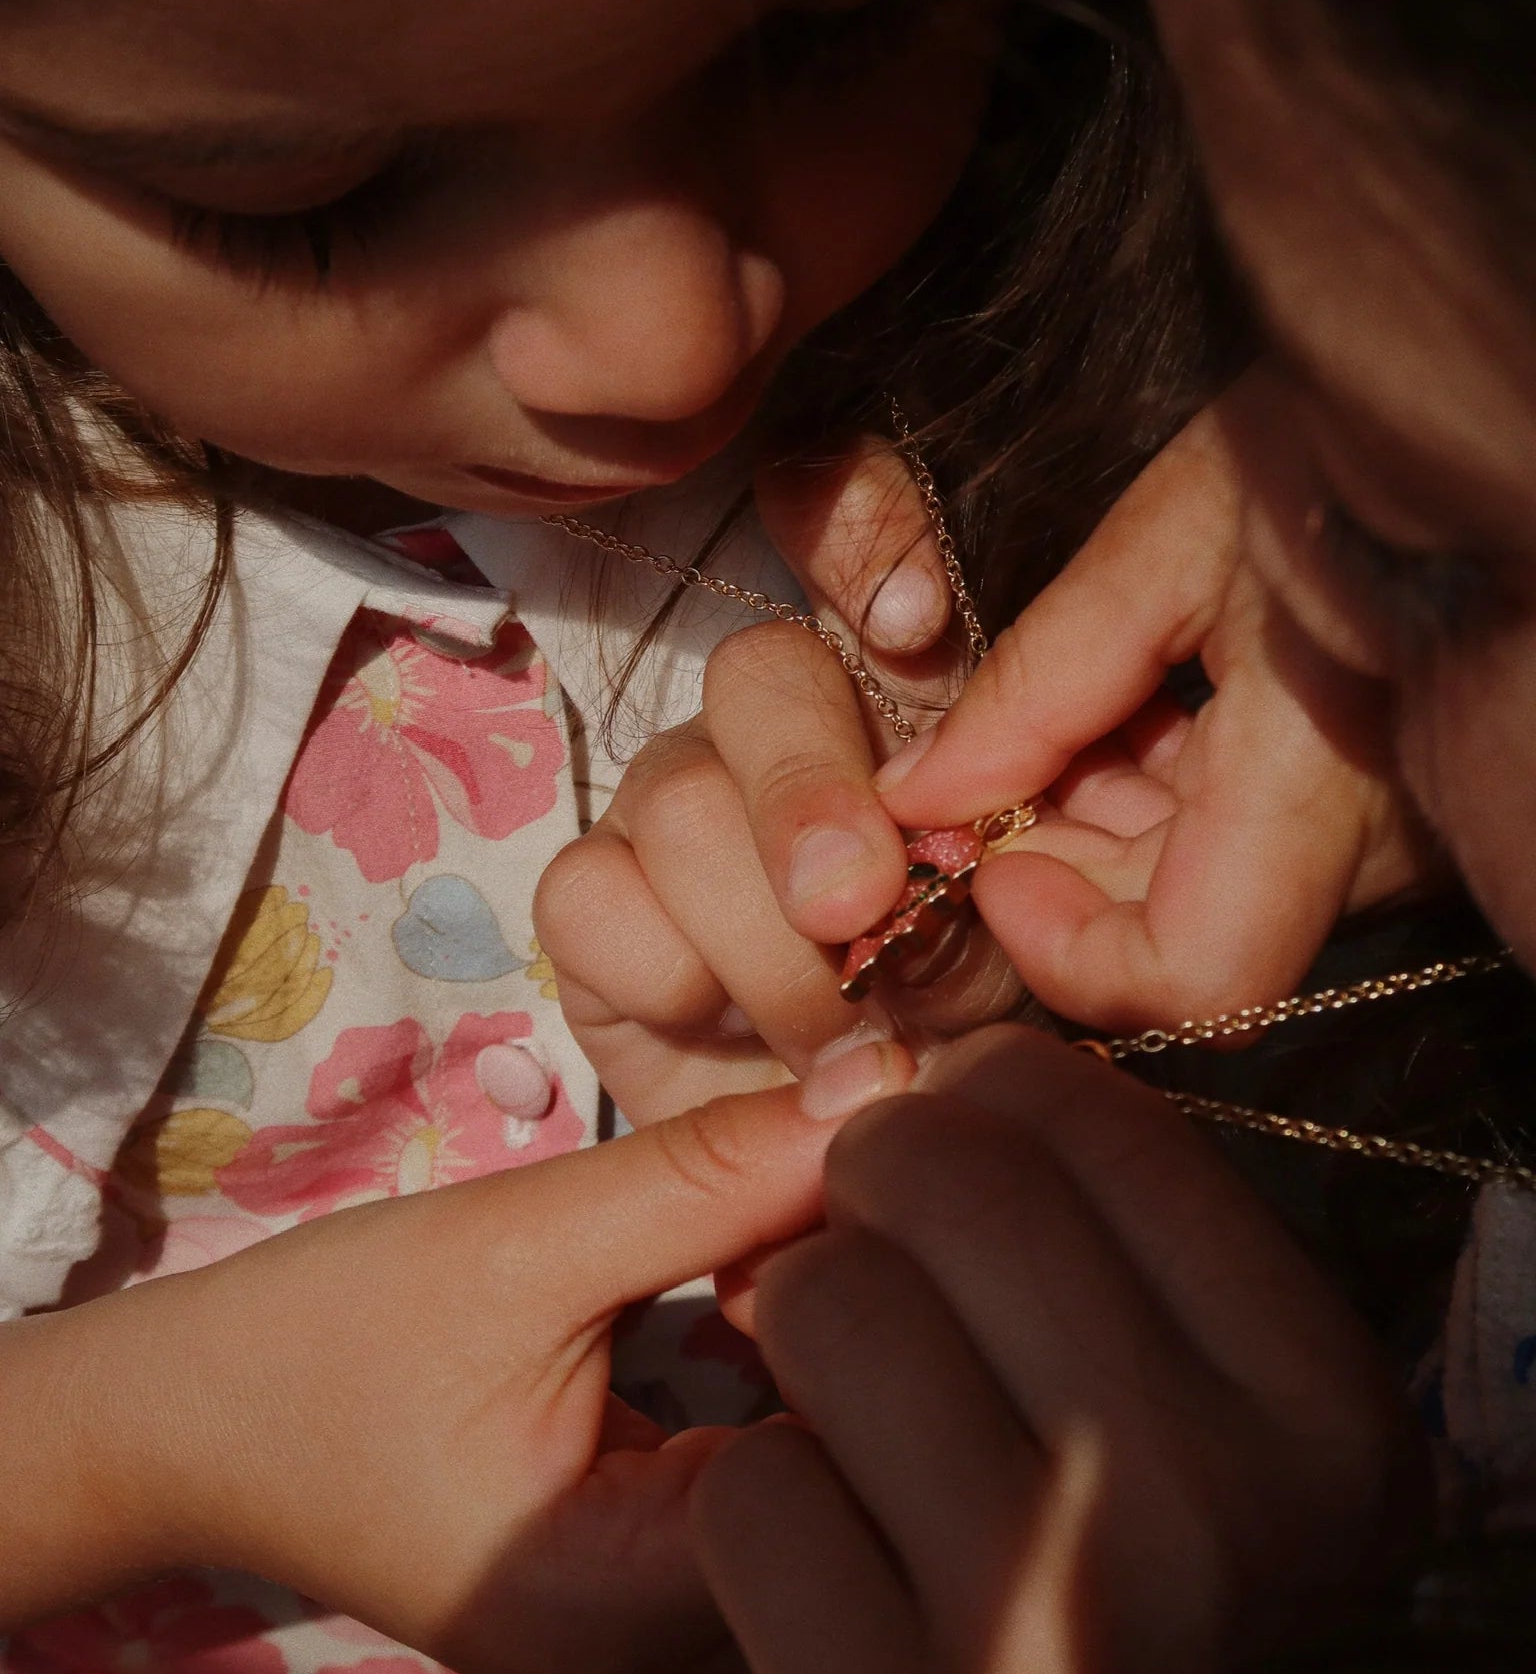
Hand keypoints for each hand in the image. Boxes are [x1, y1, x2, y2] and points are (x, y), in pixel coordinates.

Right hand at [0, 1046, 910, 1673]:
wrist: (201, 1428)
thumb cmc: (330, 1337)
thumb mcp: (520, 1240)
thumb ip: (708, 1175)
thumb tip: (890, 1083)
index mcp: (635, 1617)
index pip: (860, 1456)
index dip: (888, 1294)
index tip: (882, 1163)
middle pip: (866, 1480)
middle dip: (876, 1311)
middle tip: (860, 1163)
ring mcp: (683, 1667)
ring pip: (839, 1483)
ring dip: (840, 1339)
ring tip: (811, 1210)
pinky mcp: (673, 1620)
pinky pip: (787, 1490)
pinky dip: (791, 1379)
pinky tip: (771, 1278)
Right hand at [536, 439, 1009, 1125]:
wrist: (838, 1140)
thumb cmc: (946, 1021)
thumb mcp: (1013, 940)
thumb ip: (988, 868)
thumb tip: (908, 858)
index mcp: (895, 703)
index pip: (855, 534)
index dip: (867, 538)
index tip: (914, 623)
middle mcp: (771, 728)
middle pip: (762, 678)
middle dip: (814, 802)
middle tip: (859, 913)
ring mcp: (669, 799)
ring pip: (682, 798)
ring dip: (766, 941)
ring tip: (835, 1041)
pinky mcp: (589, 895)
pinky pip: (591, 894)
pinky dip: (669, 977)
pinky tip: (721, 1029)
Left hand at [694, 1027, 1414, 1673]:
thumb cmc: (1130, 1606)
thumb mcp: (1205, 1438)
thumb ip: (1112, 1246)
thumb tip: (929, 1059)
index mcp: (1319, 1418)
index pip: (1088, 1120)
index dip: (973, 1103)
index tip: (953, 1156)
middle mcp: (1212, 1515)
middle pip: (943, 1176)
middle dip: (863, 1187)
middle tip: (862, 1252)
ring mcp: (1052, 1633)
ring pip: (830, 1307)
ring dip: (792, 1338)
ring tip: (836, 1405)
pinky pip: (752, 1489)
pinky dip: (756, 1507)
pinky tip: (820, 1562)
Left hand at [873, 394, 1436, 1027]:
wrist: (1441, 429)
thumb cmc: (1326, 456)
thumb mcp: (1163, 544)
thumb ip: (1036, 689)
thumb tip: (920, 801)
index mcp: (1323, 775)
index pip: (1199, 982)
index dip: (1068, 949)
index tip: (991, 854)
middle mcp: (1375, 843)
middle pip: (1175, 938)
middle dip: (1056, 864)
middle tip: (983, 762)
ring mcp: (1386, 840)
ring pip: (1201, 897)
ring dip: (1102, 827)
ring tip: (1073, 704)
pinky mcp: (1383, 820)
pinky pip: (1246, 854)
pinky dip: (1163, 804)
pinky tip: (1133, 711)